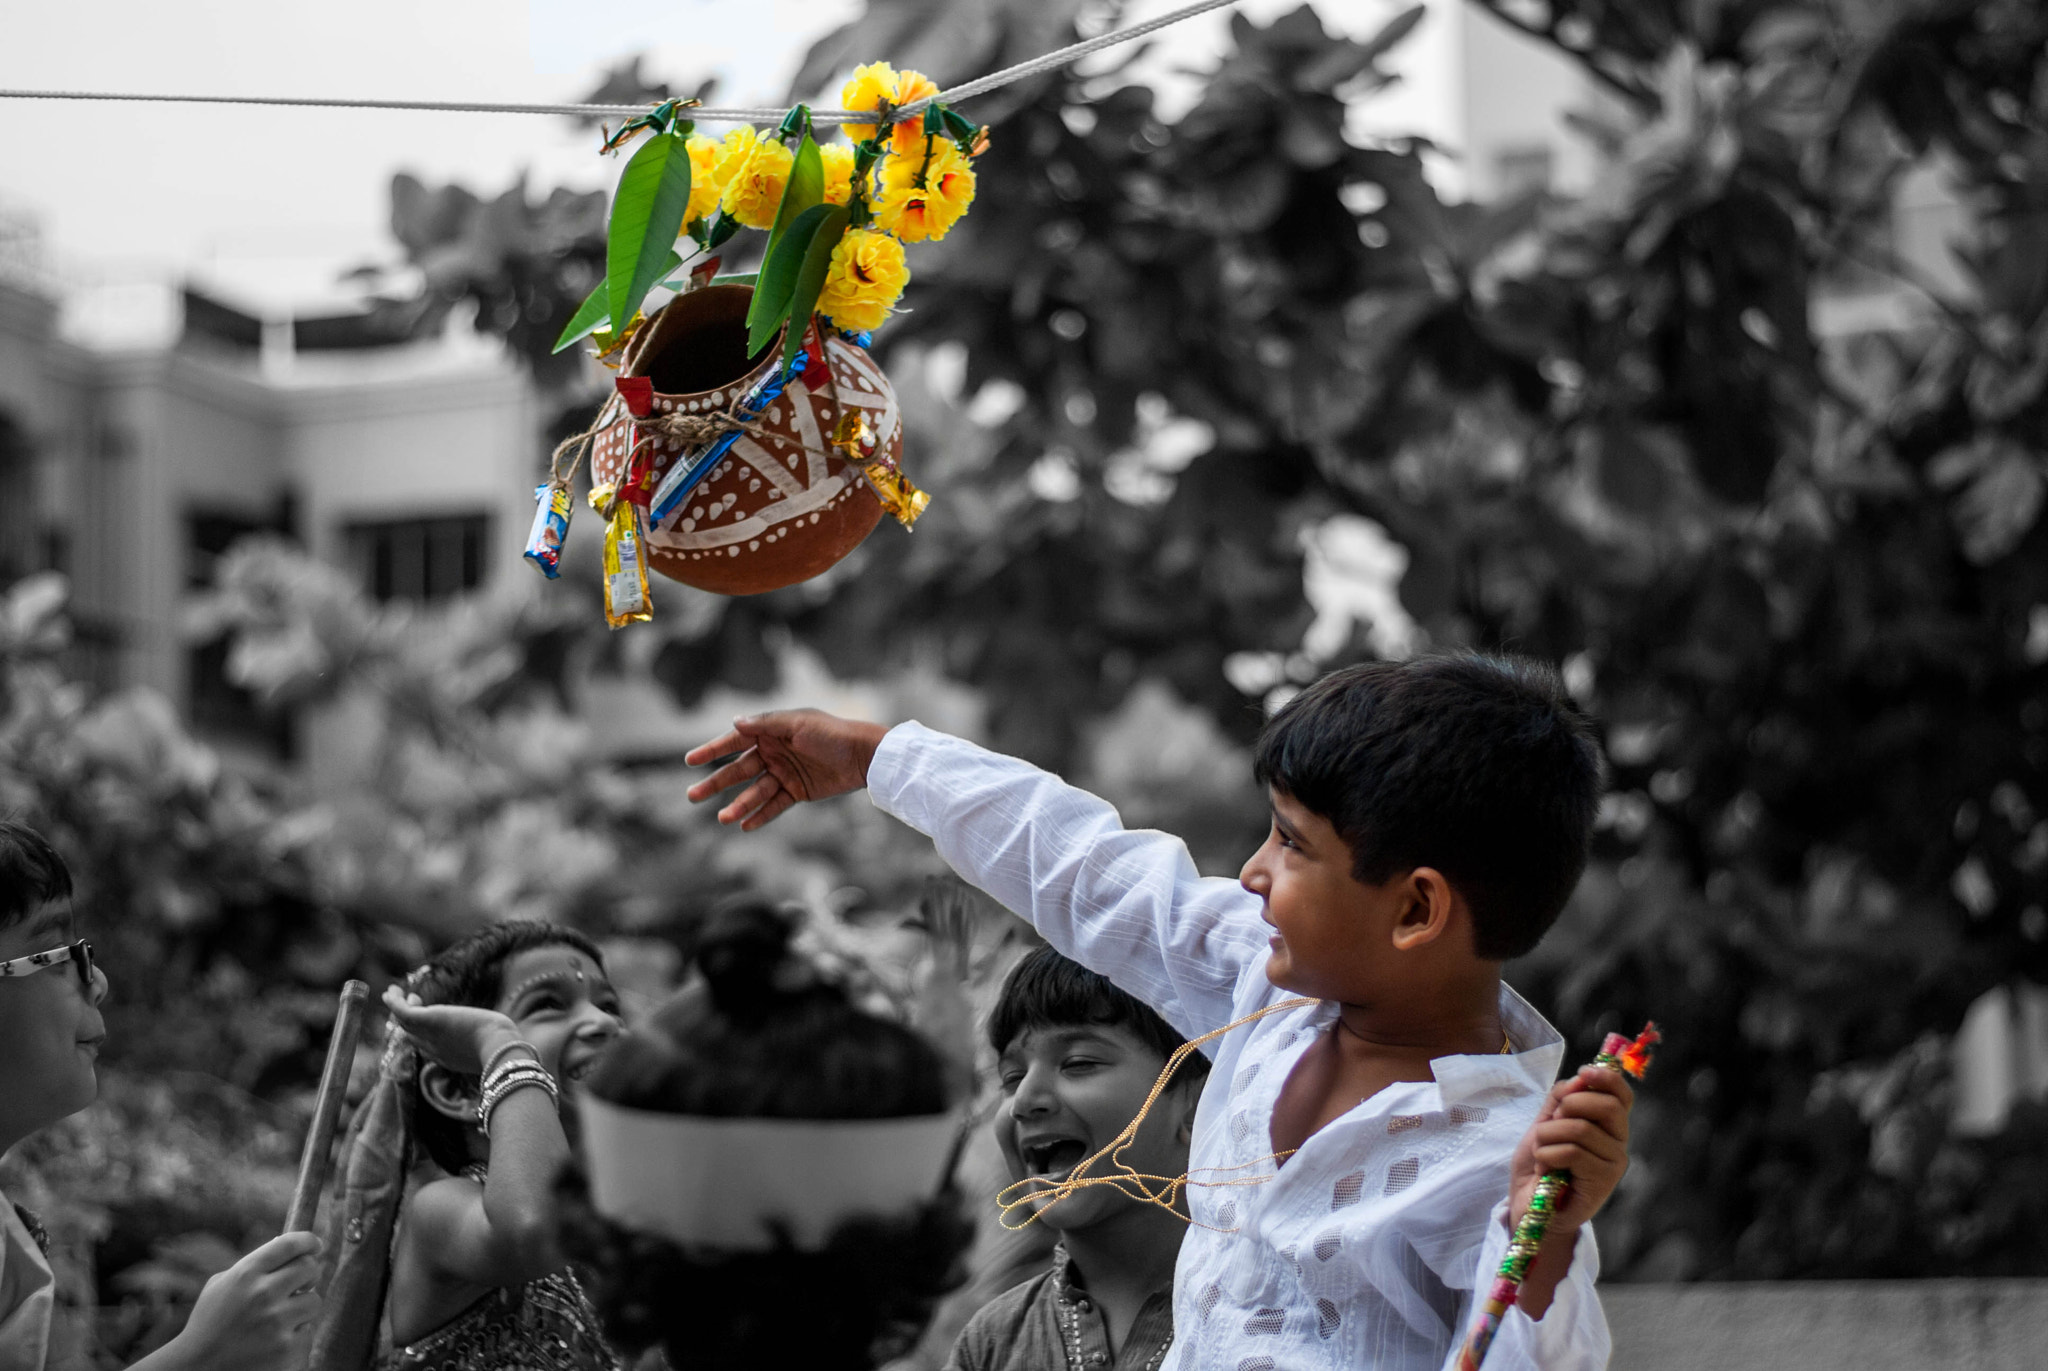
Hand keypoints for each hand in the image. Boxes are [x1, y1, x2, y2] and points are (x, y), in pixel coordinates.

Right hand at [155, 1231, 322, 1370]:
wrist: (195, 1368)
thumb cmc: (208, 1325)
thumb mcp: (220, 1286)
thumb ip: (252, 1267)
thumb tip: (290, 1250)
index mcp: (245, 1273)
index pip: (289, 1244)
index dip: (308, 1241)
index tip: (314, 1245)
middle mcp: (263, 1293)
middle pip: (309, 1267)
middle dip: (309, 1274)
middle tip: (301, 1284)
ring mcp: (276, 1321)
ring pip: (314, 1301)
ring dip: (302, 1308)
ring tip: (280, 1319)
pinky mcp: (286, 1347)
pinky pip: (308, 1331)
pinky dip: (296, 1336)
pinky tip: (274, 1342)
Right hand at [382, 986, 520, 1073]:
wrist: (499, 1049)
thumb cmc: (503, 1049)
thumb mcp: (494, 1048)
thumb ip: (492, 1048)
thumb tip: (510, 1045)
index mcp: (447, 1058)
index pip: (426, 1047)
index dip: (421, 1034)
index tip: (428, 1017)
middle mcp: (433, 1049)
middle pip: (411, 1035)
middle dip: (408, 1020)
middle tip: (412, 1001)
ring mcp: (429, 1035)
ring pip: (404, 1023)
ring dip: (397, 1008)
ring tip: (393, 993)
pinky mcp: (429, 1020)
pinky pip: (402, 1012)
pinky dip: (394, 1002)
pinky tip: (391, 992)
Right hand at [684, 710, 890, 830]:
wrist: (864, 756)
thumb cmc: (832, 733)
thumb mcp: (798, 723)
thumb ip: (766, 724)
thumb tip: (734, 722)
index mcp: (771, 733)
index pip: (734, 742)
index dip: (712, 750)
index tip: (690, 761)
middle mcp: (773, 753)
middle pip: (738, 771)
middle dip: (716, 783)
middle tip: (692, 796)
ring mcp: (784, 774)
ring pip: (755, 792)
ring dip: (739, 805)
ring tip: (723, 818)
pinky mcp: (797, 792)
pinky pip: (774, 805)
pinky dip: (760, 815)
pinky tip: (745, 826)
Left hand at [1507, 1064, 1633, 1236]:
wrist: (1528, 1205)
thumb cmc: (1539, 1164)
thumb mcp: (1544, 1123)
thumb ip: (1560, 1100)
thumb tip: (1579, 1078)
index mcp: (1606, 1125)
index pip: (1621, 1095)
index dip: (1606, 1078)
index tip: (1583, 1072)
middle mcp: (1617, 1143)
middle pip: (1607, 1107)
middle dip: (1570, 1105)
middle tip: (1551, 1122)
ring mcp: (1613, 1164)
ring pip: (1581, 1129)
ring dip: (1548, 1136)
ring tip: (1541, 1152)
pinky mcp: (1602, 1183)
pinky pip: (1573, 1153)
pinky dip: (1548, 1156)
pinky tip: (1546, 1170)